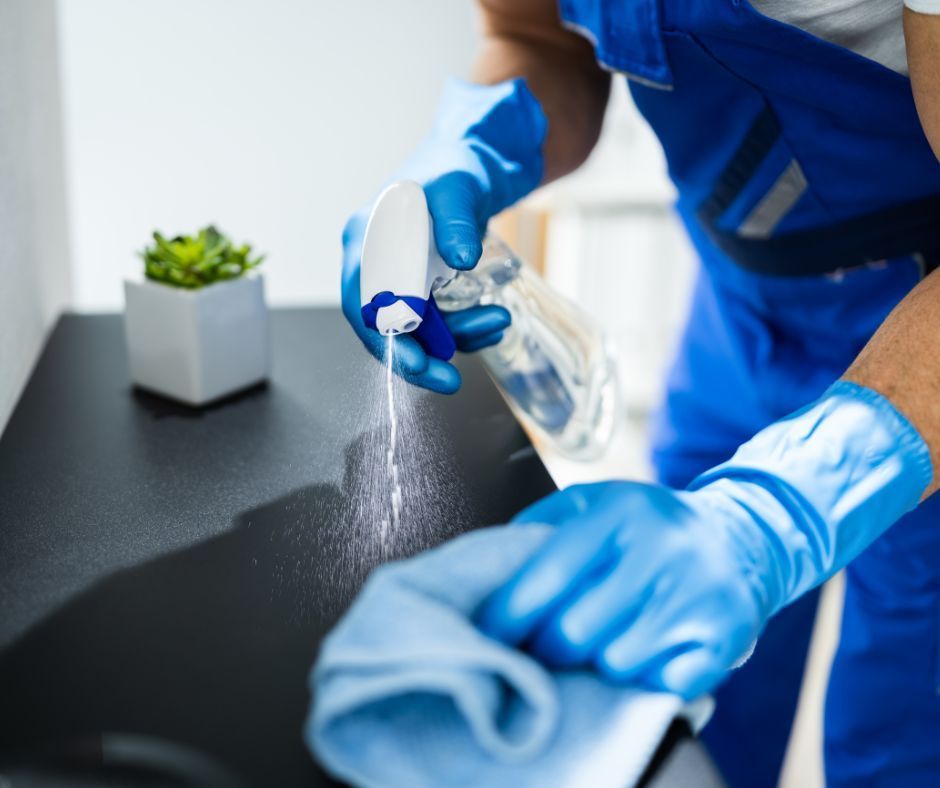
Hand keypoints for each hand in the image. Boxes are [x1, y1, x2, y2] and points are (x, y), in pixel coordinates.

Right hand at [342, 78, 546, 393]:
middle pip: (384, 328)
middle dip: (419, 358)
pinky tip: (492, 322)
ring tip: (498, 322)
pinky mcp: (423, 288)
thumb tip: (461, 259)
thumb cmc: (457, 169)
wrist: (475, 164)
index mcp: (366, 239)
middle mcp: (374, 264)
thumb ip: (456, 220)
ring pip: (416, 331)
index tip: (417, 363)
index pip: (363, 303)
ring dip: (456, 338)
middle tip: (451, 381)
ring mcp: (398, 279)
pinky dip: (464, 331)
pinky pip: (437, 324)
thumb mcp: (458, 188)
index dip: (386, 338)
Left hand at [476, 481, 766, 699]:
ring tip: (597, 643)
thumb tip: (487, 573)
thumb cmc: (648, 525)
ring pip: (615, 665)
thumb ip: (540, 526)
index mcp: (621, 512)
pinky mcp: (725, 638)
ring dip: (595, 665)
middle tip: (537, 649)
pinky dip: (642, 681)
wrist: (740, 538)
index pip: (549, 575)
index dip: (508, 615)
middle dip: (545, 649)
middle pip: (576, 632)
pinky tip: (641, 653)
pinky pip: (660, 686)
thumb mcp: (594, 502)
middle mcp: (663, 550)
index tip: (485, 637)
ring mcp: (698, 597)